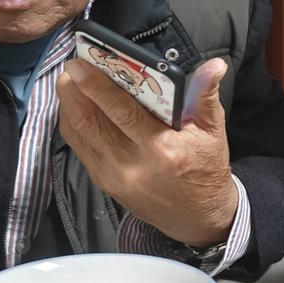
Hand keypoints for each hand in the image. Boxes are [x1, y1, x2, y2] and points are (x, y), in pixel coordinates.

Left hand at [56, 56, 237, 247]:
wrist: (197, 218)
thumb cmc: (206, 171)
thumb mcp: (213, 133)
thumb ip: (205, 96)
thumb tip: (214, 65)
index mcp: (161, 150)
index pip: (121, 113)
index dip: (96, 87)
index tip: (79, 64)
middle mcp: (131, 165)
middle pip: (89, 122)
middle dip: (73, 90)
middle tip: (70, 64)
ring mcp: (112, 177)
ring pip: (78, 134)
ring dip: (68, 104)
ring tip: (69, 80)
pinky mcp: (103, 182)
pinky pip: (79, 146)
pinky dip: (74, 122)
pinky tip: (76, 105)